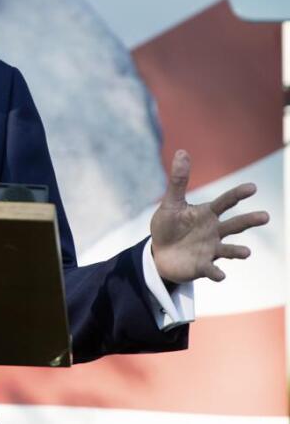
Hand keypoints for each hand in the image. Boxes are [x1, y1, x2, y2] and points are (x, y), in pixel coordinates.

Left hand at [150, 150, 269, 283]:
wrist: (160, 253)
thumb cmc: (168, 226)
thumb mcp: (171, 203)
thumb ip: (178, 181)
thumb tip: (182, 151)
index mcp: (207, 214)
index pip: (225, 202)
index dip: (237, 195)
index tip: (252, 187)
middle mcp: (214, 231)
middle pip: (234, 225)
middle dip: (249, 221)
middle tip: (265, 216)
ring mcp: (210, 249)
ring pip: (229, 249)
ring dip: (237, 251)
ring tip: (246, 252)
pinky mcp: (203, 266)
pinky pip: (212, 269)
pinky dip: (216, 272)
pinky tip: (220, 275)